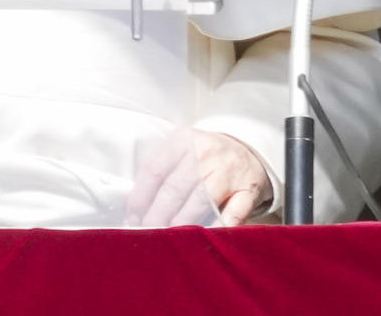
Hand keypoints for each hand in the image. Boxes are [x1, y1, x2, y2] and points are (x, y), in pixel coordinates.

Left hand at [126, 128, 272, 228]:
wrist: (247, 149)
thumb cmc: (204, 156)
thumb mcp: (182, 149)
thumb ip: (161, 169)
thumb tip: (136, 205)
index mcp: (183, 140)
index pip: (155, 169)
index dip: (141, 196)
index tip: (132, 217)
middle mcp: (205, 153)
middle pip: (175, 188)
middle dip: (158, 215)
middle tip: (147, 233)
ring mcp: (228, 171)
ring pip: (201, 200)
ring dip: (183, 223)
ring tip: (170, 241)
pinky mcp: (248, 189)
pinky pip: (234, 212)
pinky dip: (220, 227)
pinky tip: (206, 240)